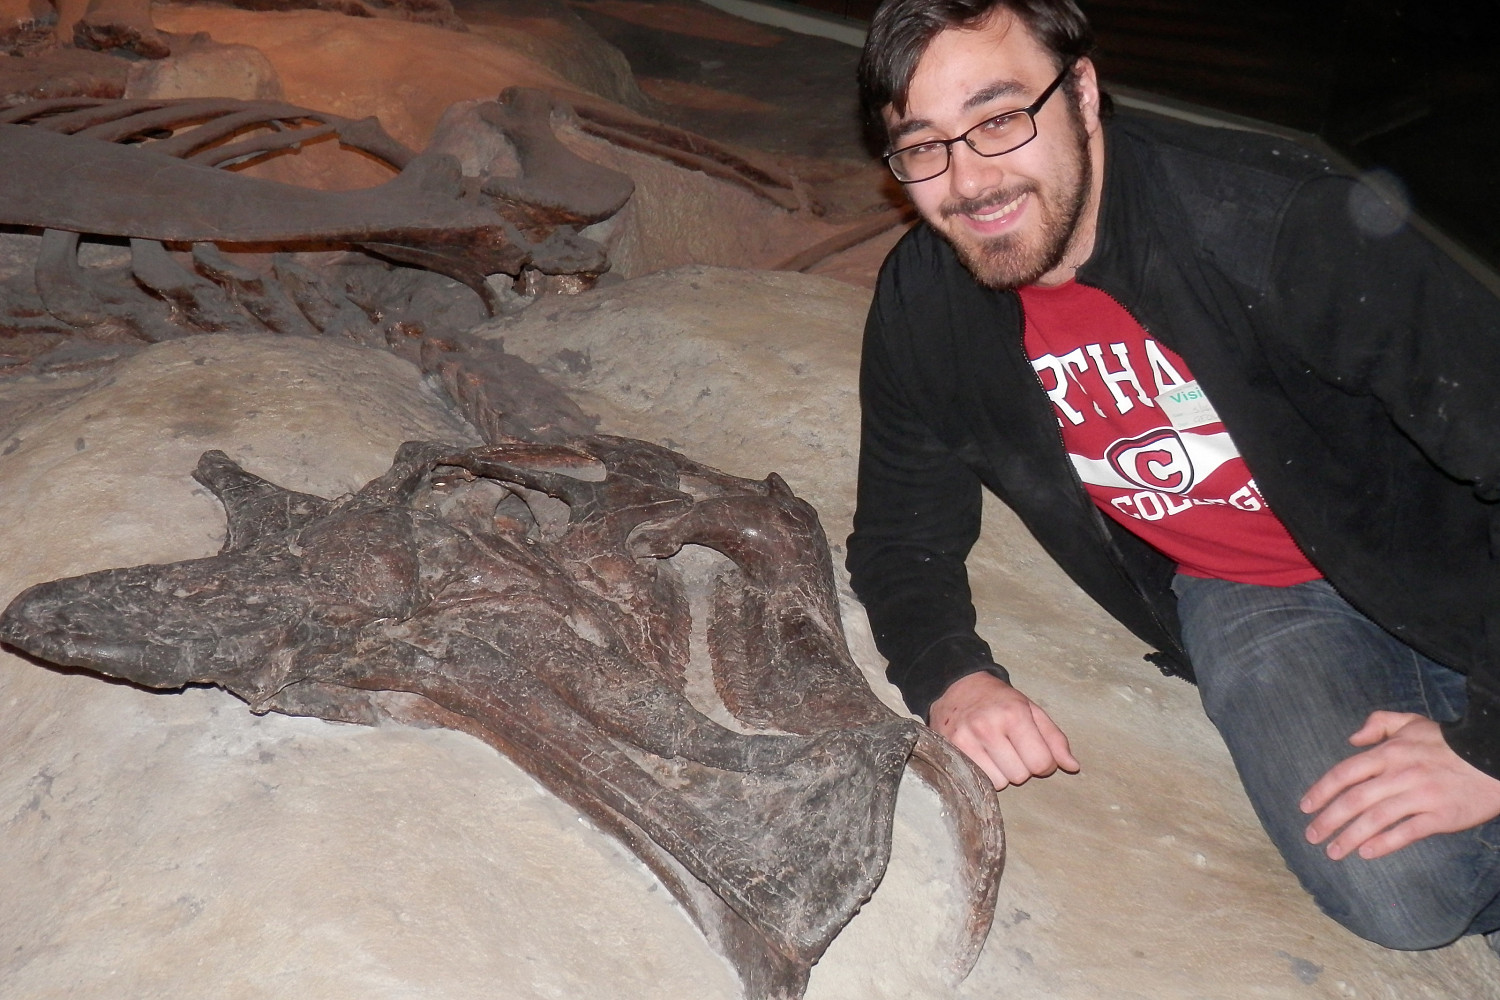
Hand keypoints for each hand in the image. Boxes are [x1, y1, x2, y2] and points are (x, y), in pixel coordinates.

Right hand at [929, 671, 1078, 789]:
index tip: (1035, 752)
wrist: (956, 686)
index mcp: (1014, 714)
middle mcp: (988, 727)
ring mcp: (966, 740)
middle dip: (1021, 767)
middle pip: (1020, 776)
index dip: (1044, 763)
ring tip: (995, 753)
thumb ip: (1054, 739)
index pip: (1041, 762)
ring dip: (1002, 773)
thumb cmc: (999, 700)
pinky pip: (979, 780)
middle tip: (1012, 750)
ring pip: (999, 783)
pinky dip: (985, 774)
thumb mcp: (1031, 710)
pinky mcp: (952, 750)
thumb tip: (1073, 767)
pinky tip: (982, 757)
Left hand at [1300, 711, 1499, 860]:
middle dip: (1328, 820)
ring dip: (1349, 838)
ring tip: (1333, 852)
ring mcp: (1420, 797)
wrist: (1494, 758)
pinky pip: (1407, 832)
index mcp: (1389, 753)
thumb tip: (1352, 739)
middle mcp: (1400, 775)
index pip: (1345, 773)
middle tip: (1311, 836)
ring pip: (1375, 820)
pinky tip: (1366, 853)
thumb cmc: (1448, 742)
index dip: (1322, 791)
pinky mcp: (1440, 817)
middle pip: (1354, 800)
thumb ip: (1379, 724)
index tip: (1305, 807)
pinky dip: (1384, 844)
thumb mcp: (1412, 722)